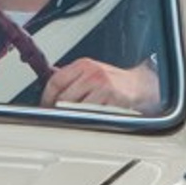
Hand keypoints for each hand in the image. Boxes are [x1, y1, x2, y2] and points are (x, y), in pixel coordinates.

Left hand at [41, 57, 160, 111]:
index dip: (46, 97)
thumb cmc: (113, 81)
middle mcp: (93, 74)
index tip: (45, 105)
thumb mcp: (90, 72)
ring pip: (75, 109)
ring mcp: (103, 88)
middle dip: (57, 110)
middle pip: (63, 97)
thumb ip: (71, 78)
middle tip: (57, 116)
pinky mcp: (112, 102)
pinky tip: (91, 118)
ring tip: (75, 117)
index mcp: (84, 65)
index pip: (56, 81)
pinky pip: (91, 116)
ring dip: (72, 116)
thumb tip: (48, 87)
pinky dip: (87, 119)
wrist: (140, 85)